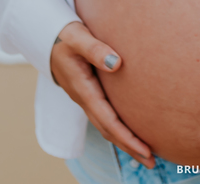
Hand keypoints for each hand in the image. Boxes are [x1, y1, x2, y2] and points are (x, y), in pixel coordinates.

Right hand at [50, 21, 155, 168]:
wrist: (47, 37)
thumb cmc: (65, 35)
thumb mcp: (78, 37)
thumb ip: (95, 49)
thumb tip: (116, 63)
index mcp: (83, 89)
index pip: (108, 120)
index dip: (126, 137)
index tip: (145, 150)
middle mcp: (84, 98)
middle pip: (108, 130)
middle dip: (130, 147)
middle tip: (152, 162)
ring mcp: (86, 99)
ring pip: (107, 126)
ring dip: (125, 142)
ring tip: (146, 154)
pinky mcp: (89, 94)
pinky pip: (105, 117)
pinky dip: (119, 129)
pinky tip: (131, 132)